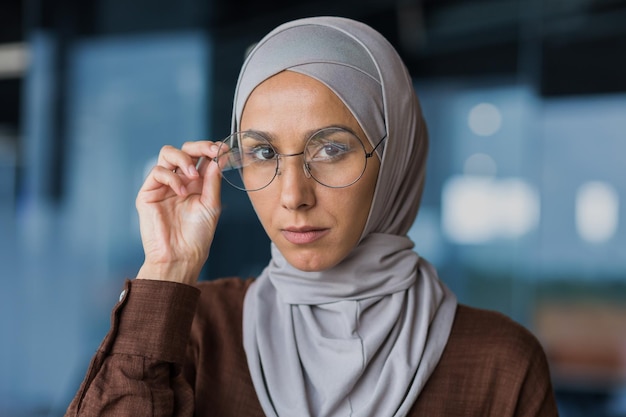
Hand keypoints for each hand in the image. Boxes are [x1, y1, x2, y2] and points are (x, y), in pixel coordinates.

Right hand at [135, 141, 221, 284]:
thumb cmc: (197, 236)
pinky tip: (181, 191)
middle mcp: (179, 181)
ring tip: (193, 174)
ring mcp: (163, 185)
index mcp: (196, 184)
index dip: (210, 149)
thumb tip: (217, 158)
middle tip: (212, 151)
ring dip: (184, 158)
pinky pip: (157, 172)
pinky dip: (171, 177)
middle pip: (184, 149)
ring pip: (167, 153)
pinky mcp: (148, 193)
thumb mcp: (211, 205)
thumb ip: (212, 181)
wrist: (181, 256)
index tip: (223, 149)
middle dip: (199, 146)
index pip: (201, 156)